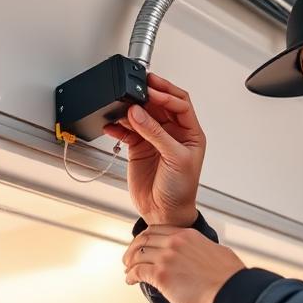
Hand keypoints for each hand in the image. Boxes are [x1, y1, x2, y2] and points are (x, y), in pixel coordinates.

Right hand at [102, 73, 204, 227]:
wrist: (165, 213)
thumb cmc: (181, 190)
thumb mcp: (176, 158)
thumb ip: (157, 134)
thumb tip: (139, 112)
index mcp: (190, 132)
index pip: (180, 104)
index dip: (166, 94)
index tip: (151, 91)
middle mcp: (172, 133)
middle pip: (159, 105)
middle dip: (147, 96)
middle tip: (134, 89)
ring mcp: (154, 139)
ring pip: (141, 115)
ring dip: (130, 110)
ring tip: (121, 108)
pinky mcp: (138, 147)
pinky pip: (126, 130)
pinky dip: (118, 126)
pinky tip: (112, 125)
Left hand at [122, 225, 245, 302]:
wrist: (230, 294)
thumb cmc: (229, 279)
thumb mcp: (218, 252)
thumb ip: (204, 249)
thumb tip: (203, 254)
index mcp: (188, 235)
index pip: (158, 229)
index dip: (147, 237)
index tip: (143, 245)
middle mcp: (175, 242)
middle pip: (144, 239)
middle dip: (134, 249)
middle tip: (130, 258)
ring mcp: (166, 258)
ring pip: (138, 255)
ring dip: (130, 263)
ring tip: (128, 271)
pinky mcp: (161, 275)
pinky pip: (137, 271)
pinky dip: (131, 276)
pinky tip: (130, 281)